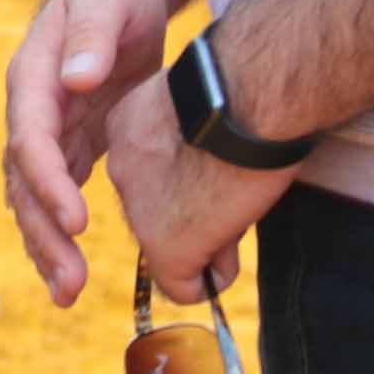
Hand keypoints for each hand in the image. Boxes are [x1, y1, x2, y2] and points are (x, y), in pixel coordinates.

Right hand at [0, 0, 173, 305]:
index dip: (49, 181)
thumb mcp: (108, 0)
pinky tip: (69, 275)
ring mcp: (48, 132)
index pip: (31, 137)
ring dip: (46, 246)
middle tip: (71, 282)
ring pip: (33, 198)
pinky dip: (58, 235)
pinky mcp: (71, 147)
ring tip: (67, 294)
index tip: (76, 221)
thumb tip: (76, 79)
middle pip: (24, 180)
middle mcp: (31, 110)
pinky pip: (56, 197)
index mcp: (32, 77)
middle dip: (43, 232)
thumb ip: (92, 35)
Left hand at [105, 66, 293, 301]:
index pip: (153, 174)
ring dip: (209, 245)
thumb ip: (195, 145)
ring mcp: (137, 209)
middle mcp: (120, 167)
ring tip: (238, 207)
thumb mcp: (206, 109)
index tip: (220, 163)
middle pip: (160, 212)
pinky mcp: (164, 246)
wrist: (253, 91)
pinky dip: (212, 281)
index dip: (192, 182)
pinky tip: (233, 250)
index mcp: (128, 127)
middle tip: (233, 197)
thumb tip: (212, 196)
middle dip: (197, 220)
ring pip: (174, 249)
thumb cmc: (248, 86)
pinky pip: (185, 287)